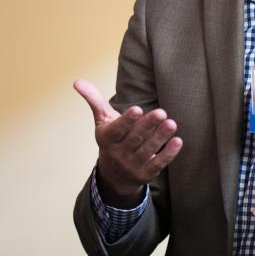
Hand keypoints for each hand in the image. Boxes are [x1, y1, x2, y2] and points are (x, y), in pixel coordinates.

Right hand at [74, 79, 182, 207]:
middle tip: (161, 112)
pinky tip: (177, 141)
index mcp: (107, 138)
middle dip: (148, 125)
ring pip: (148, 150)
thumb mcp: (102, 120)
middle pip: (135, 139)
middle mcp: (118, 153)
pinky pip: (158, 164)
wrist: (114, 174)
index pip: (117, 129)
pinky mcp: (146, 174)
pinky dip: (168, 154)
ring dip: (160, 137)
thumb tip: (77, 81)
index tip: (137, 109)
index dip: (127, 120)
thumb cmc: (111, 139)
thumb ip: (94, 99)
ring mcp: (132, 165)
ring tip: (171, 124)